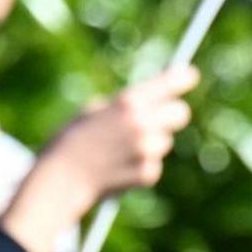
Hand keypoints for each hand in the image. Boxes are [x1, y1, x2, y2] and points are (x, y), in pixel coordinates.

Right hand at [34, 67, 197, 196]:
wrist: (62, 177)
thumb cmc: (74, 140)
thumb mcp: (95, 110)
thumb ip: (126, 104)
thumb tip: (154, 98)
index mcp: (128, 102)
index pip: (168, 83)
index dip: (182, 78)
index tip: (190, 75)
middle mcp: (142, 123)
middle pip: (181, 113)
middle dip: (172, 115)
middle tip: (158, 119)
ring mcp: (147, 149)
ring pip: (165, 141)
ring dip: (150, 145)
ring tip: (122, 151)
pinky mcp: (148, 173)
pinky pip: (154, 165)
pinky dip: (142, 168)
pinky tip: (119, 169)